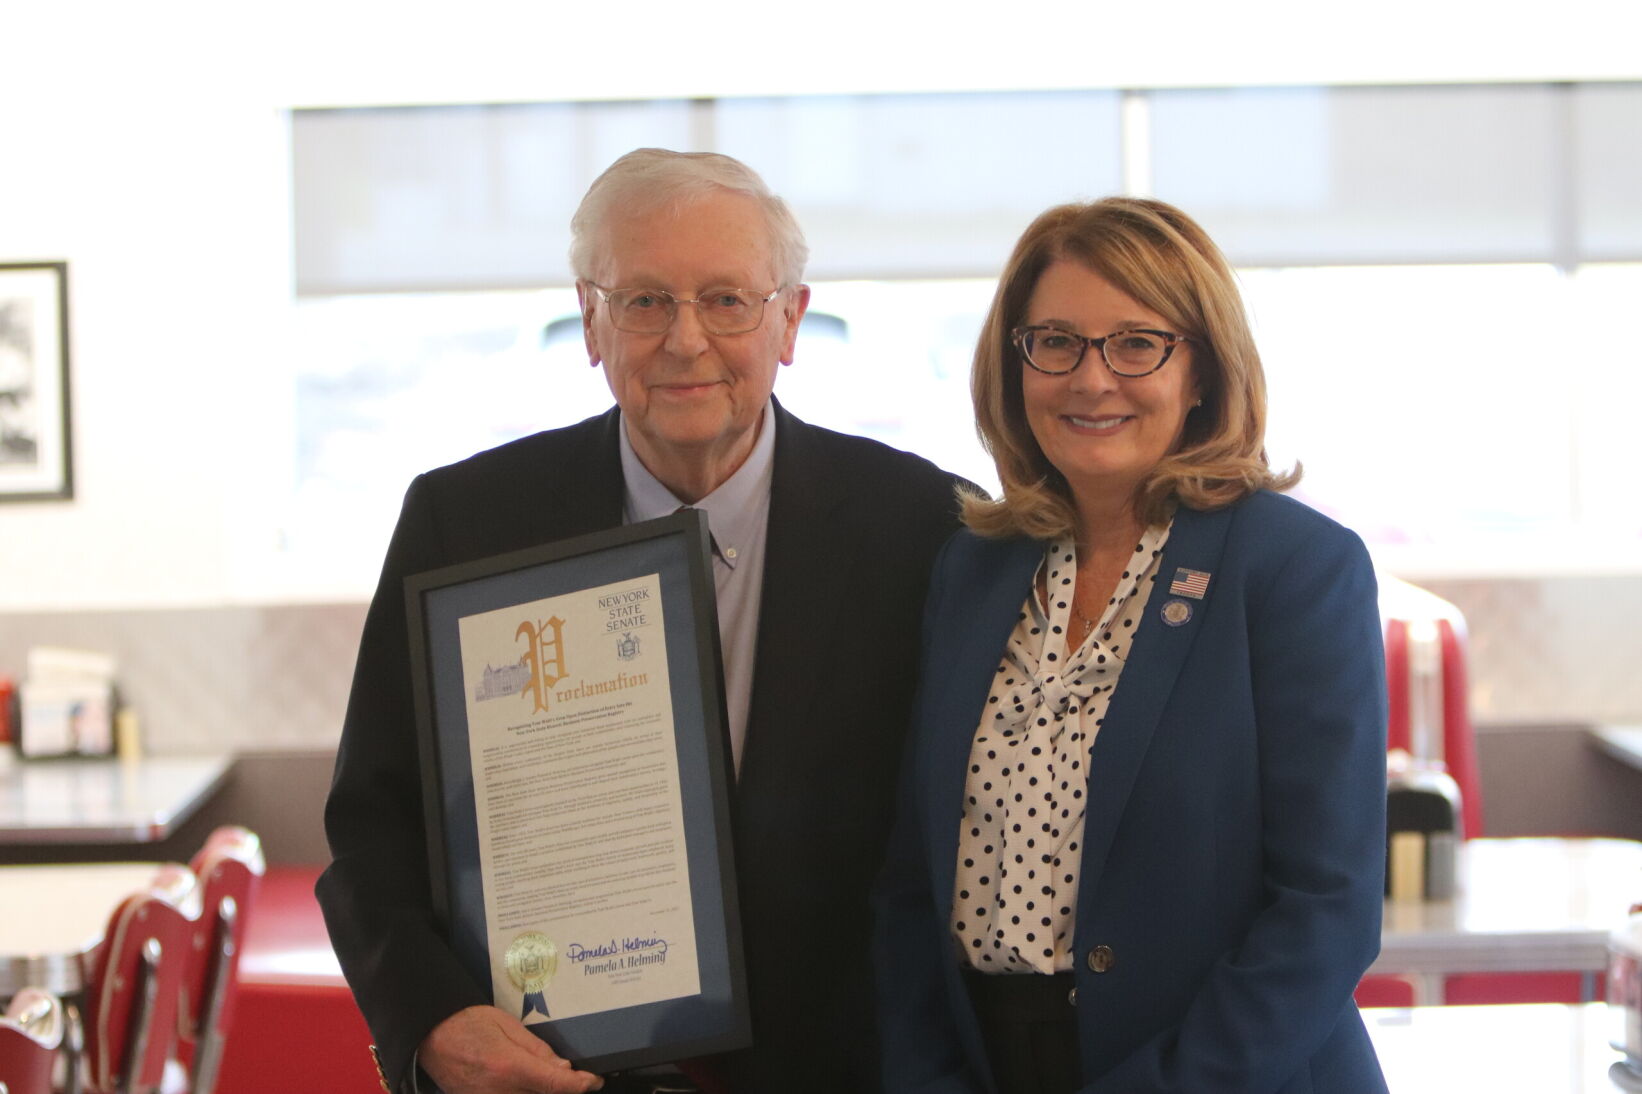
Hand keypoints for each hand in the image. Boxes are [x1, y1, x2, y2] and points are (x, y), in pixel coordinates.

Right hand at [420, 1006, 603, 1092]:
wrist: (431, 1036)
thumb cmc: (467, 1023)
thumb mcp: (507, 1025)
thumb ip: (537, 1050)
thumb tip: (563, 1069)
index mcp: (508, 1067)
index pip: (554, 1084)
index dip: (579, 1085)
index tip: (594, 1081)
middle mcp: (499, 1091)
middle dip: (562, 1088)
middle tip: (575, 1077)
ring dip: (543, 1091)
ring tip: (549, 1077)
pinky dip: (526, 1093)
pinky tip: (530, 1084)